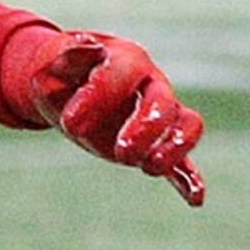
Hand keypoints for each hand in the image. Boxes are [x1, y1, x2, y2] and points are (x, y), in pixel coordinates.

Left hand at [17, 31, 205, 205]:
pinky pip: (182, 160)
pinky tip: (195, 199)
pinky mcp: (155, 143)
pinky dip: (189, 178)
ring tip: (149, 168)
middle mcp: (151, 84)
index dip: (99, 97)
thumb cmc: (60, 73)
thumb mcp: (53, 62)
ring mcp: (158, 114)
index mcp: (126, 60)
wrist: (68, 87)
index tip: (69, 124)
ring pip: (186, 124)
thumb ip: (68, 56)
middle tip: (119, 152)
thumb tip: (87, 49)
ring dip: (174, 148)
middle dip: (146, 129)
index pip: (123, 74)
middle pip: (164, 103)